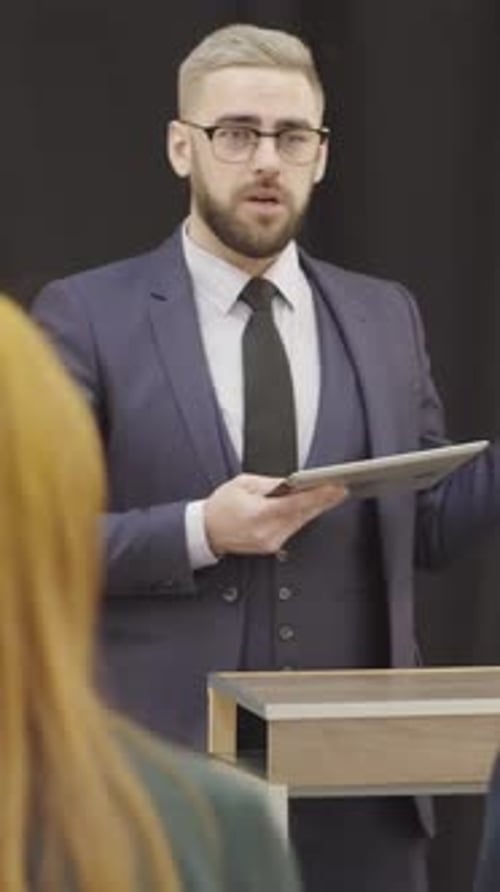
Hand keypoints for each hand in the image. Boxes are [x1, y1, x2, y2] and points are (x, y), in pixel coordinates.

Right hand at [204, 473, 347, 556]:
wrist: (206, 531)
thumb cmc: (221, 506)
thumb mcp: (243, 484)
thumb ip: (271, 484)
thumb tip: (293, 483)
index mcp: (259, 514)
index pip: (297, 504)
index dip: (319, 496)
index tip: (334, 488)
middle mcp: (267, 532)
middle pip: (303, 514)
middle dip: (323, 501)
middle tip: (340, 489)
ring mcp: (270, 542)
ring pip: (300, 522)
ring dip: (315, 508)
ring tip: (331, 494)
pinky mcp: (271, 546)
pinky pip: (292, 528)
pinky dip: (302, 516)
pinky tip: (311, 506)